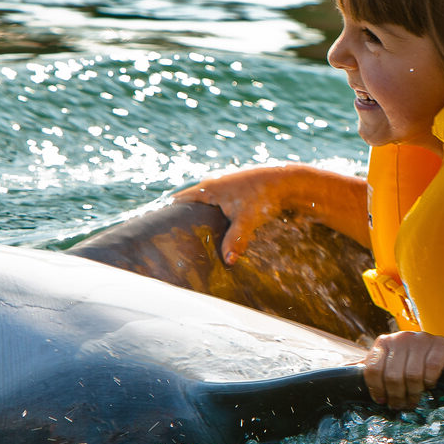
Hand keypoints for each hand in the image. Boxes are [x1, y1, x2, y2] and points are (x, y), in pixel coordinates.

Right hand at [173, 166, 297, 264]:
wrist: (285, 181)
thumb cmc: (263, 196)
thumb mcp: (247, 219)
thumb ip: (236, 239)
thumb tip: (228, 262)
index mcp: (206, 190)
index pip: (177, 203)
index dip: (166, 216)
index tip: (158, 233)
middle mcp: (210, 187)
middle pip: (187, 206)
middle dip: (180, 223)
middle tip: (173, 244)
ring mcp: (221, 189)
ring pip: (201, 207)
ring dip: (196, 221)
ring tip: (190, 244)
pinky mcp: (232, 195)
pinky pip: (214, 208)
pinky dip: (210, 219)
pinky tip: (213, 235)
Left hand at [360, 331, 443, 409]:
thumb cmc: (415, 365)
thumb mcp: (391, 365)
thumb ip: (370, 368)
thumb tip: (340, 371)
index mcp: (384, 342)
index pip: (373, 369)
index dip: (377, 389)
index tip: (382, 401)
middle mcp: (401, 337)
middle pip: (392, 375)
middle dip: (396, 396)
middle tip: (401, 406)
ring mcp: (422, 338)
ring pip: (412, 375)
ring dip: (413, 393)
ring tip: (414, 400)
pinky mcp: (441, 344)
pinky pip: (431, 369)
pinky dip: (429, 382)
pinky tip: (430, 385)